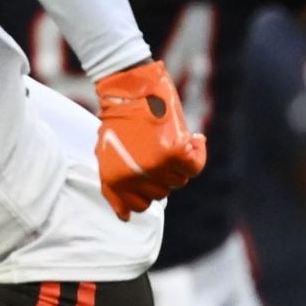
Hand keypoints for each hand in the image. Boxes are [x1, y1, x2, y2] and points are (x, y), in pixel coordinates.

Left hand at [93, 59, 207, 219]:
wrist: (128, 90)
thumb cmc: (118, 120)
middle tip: (158, 149)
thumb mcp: (106, 155)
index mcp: (115, 181)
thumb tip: (124, 215)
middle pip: (162, 193)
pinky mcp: (172, 153)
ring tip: (170, 140)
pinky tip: (194, 138)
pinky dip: (198, 152)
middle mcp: (134, 179)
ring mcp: (154, 168)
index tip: (151, 175)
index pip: (139, 207)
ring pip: (179, 181)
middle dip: (163, 174)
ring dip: (179, 163)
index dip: (147, 192)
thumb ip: (115, 186)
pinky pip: (195, 166)